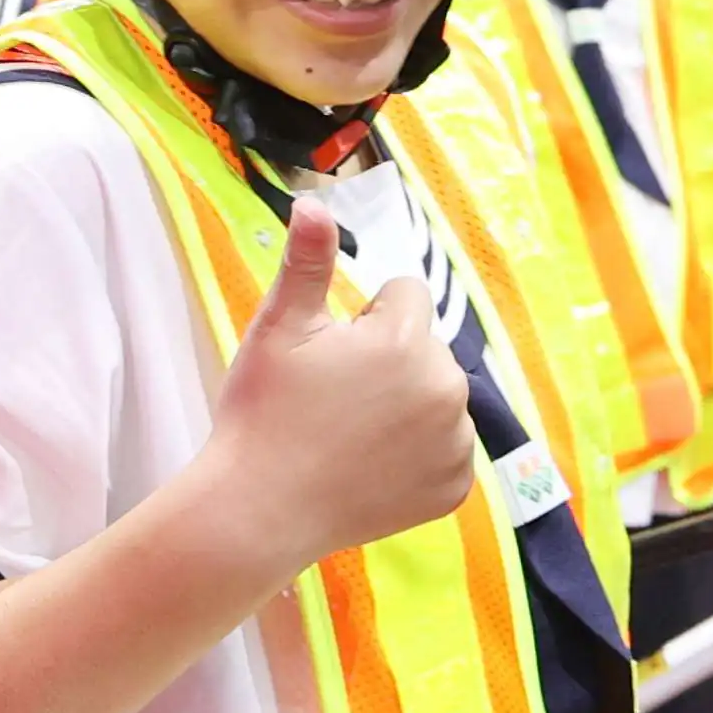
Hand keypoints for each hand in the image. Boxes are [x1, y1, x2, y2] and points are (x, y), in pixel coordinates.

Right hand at [196, 201, 475, 578]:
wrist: (258, 511)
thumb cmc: (262, 413)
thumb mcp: (277, 328)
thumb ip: (307, 261)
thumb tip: (313, 201)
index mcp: (405, 340)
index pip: (404, 295)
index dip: (364, 319)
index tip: (329, 355)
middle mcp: (444, 388)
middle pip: (424, 348)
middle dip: (389, 360)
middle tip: (334, 399)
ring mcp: (454, 443)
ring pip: (437, 397)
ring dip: (407, 405)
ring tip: (349, 434)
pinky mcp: (454, 487)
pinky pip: (445, 450)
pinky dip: (417, 455)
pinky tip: (369, 466)